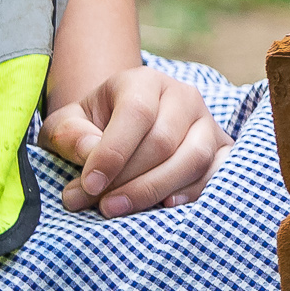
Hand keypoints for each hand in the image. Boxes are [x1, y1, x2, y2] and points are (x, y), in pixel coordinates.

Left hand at [43, 64, 224, 215]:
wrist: (124, 127)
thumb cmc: (92, 127)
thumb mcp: (68, 124)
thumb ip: (69, 134)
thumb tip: (89, 151)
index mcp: (143, 81)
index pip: (136, 112)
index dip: (113, 153)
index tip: (88, 185)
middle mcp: (182, 95)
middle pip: (163, 141)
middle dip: (127, 179)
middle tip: (98, 205)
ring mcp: (206, 122)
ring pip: (193, 158)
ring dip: (155, 190)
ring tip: (120, 209)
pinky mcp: (221, 148)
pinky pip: (217, 173)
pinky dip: (194, 192)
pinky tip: (165, 206)